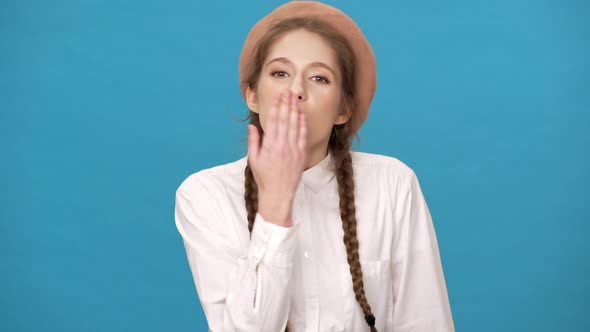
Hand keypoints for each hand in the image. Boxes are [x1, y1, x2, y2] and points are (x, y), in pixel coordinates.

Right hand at [247, 90, 306, 226]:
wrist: (278, 194)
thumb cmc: (264, 178)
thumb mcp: (253, 160)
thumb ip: (253, 141)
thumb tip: (252, 126)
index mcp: (270, 146)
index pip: (273, 121)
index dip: (276, 106)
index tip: (278, 96)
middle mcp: (282, 145)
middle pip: (285, 119)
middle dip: (286, 104)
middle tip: (288, 91)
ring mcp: (293, 150)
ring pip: (295, 125)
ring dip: (295, 110)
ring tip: (295, 98)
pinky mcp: (301, 155)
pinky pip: (303, 136)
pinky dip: (302, 124)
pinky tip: (301, 115)